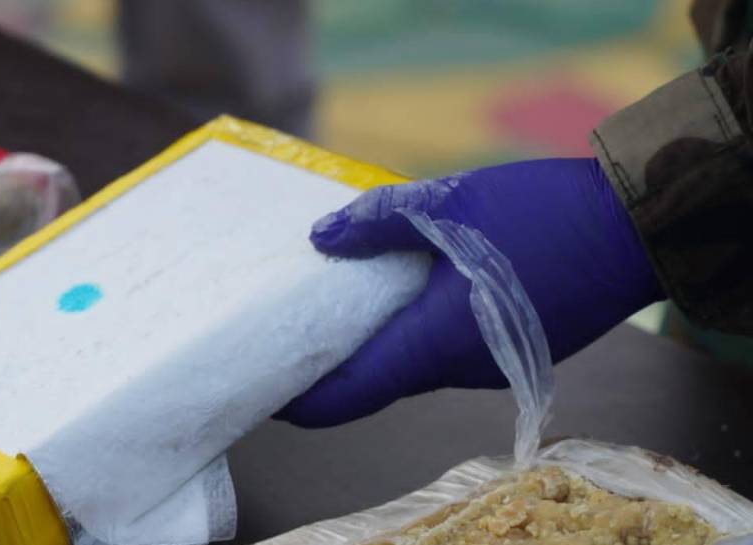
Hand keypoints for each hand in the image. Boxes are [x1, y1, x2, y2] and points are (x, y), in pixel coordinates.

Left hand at [276, 158, 662, 427]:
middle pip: (373, 384)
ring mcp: (488, 362)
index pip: (349, 394)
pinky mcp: (509, 346)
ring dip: (368, 346)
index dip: (300, 401)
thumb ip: (377, 221)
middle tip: (280, 337)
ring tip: (323, 307)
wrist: (639, 229)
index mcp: (434, 344)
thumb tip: (318, 238)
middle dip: (326, 368)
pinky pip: (440, 350)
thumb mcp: (450, 203)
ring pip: (407, 365)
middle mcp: (456, 368)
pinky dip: (405, 332)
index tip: (261, 390)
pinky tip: (387, 293)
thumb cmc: (544, 216)